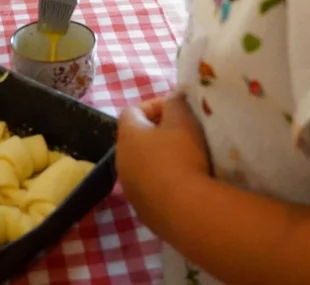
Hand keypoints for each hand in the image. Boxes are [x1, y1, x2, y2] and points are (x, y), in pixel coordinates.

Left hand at [116, 93, 209, 220]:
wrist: (186, 211)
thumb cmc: (182, 156)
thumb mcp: (183, 120)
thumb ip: (175, 102)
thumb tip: (172, 99)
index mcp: (128, 136)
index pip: (131, 111)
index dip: (153, 105)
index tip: (176, 107)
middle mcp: (121, 162)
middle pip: (136, 140)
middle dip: (158, 133)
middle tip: (183, 132)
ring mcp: (130, 190)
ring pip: (142, 166)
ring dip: (160, 160)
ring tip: (187, 160)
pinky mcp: (143, 211)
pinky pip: (151, 189)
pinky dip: (164, 183)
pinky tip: (185, 185)